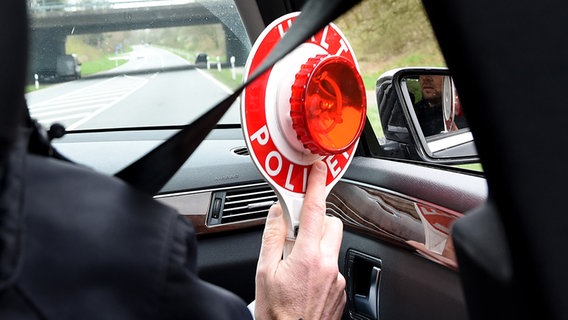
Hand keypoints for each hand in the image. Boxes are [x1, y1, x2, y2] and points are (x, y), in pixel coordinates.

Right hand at [254, 160, 345, 318]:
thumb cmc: (277, 313)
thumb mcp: (265, 272)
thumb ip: (273, 237)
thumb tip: (277, 214)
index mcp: (308, 256)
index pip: (315, 210)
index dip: (317, 186)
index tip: (318, 171)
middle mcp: (328, 265)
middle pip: (331, 224)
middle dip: (316, 220)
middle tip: (297, 231)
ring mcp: (337, 279)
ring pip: (332, 246)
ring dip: (317, 244)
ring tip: (296, 262)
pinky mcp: (340, 291)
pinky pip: (333, 266)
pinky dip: (320, 265)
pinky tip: (304, 280)